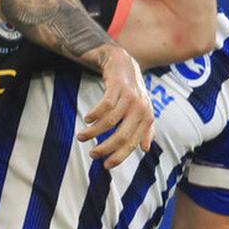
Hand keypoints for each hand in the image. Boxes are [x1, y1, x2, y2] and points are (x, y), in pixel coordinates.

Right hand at [78, 46, 155, 167]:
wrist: (124, 63)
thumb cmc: (132, 91)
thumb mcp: (143, 110)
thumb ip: (145, 130)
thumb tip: (145, 149)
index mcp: (147, 118)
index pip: (131, 144)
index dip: (118, 156)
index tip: (105, 165)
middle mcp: (140, 109)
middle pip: (121, 136)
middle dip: (104, 148)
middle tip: (92, 154)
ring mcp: (129, 97)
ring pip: (109, 122)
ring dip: (93, 132)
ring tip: (81, 137)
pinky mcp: (118, 87)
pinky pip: (104, 105)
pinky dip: (94, 115)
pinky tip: (87, 119)